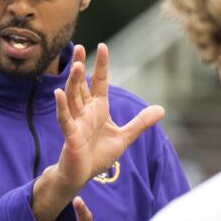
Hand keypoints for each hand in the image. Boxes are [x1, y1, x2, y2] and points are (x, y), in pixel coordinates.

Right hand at [51, 43, 163, 192]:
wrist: (83, 174)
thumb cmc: (99, 155)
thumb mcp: (124, 137)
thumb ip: (140, 123)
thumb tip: (162, 110)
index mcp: (99, 109)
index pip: (100, 82)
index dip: (102, 65)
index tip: (102, 46)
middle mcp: (86, 111)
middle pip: (82, 85)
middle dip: (81, 67)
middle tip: (80, 47)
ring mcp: (76, 121)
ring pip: (72, 97)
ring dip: (73, 81)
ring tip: (77, 65)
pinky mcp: (70, 135)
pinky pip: (65, 118)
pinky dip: (62, 106)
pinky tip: (58, 93)